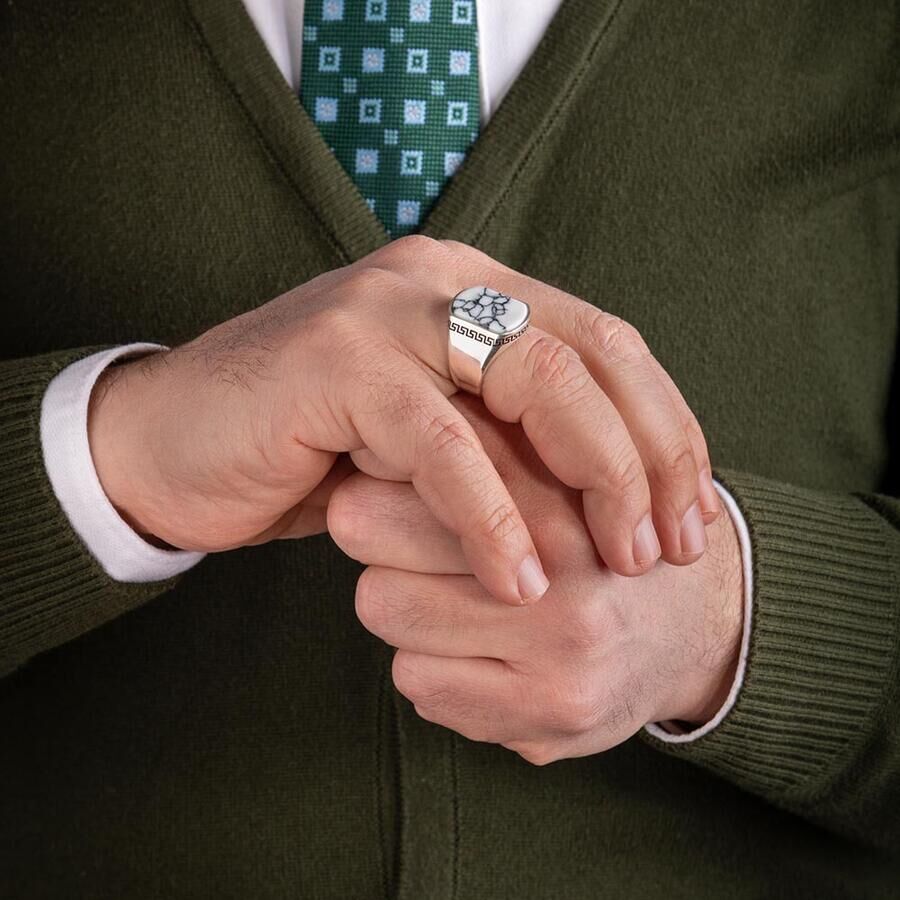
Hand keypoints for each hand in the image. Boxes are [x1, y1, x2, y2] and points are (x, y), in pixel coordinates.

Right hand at [89, 237, 719, 604]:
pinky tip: (518, 581)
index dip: (667, 430)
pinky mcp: (337, 361)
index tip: (691, 516)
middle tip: (668, 547)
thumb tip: (616, 502)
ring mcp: (388, 311)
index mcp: (474, 288)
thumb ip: (508, 444)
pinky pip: (443, 443)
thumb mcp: (432, 443)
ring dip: (592, 482)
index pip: (608, 344)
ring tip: (615, 565)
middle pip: (592, 355)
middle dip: (648, 458)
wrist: (171, 445)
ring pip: (536, 382)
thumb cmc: (312, 453)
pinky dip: (492, 517)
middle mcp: (441, 281)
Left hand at [329, 394, 743, 764]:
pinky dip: (431, 669)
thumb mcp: (557, 469)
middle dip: (377, 533)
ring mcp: (561, 641)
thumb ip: (479, 449)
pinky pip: (417, 684)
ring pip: (383, 604)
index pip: (410, 453)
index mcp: (558, 474)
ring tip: (451, 602)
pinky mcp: (550, 712)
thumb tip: (369, 449)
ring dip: (402, 603)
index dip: (380, 466)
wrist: (701, 629)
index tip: (384, 475)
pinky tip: (477, 657)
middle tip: (408, 543)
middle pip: (367, 526)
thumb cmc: (602, 540)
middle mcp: (564, 553)